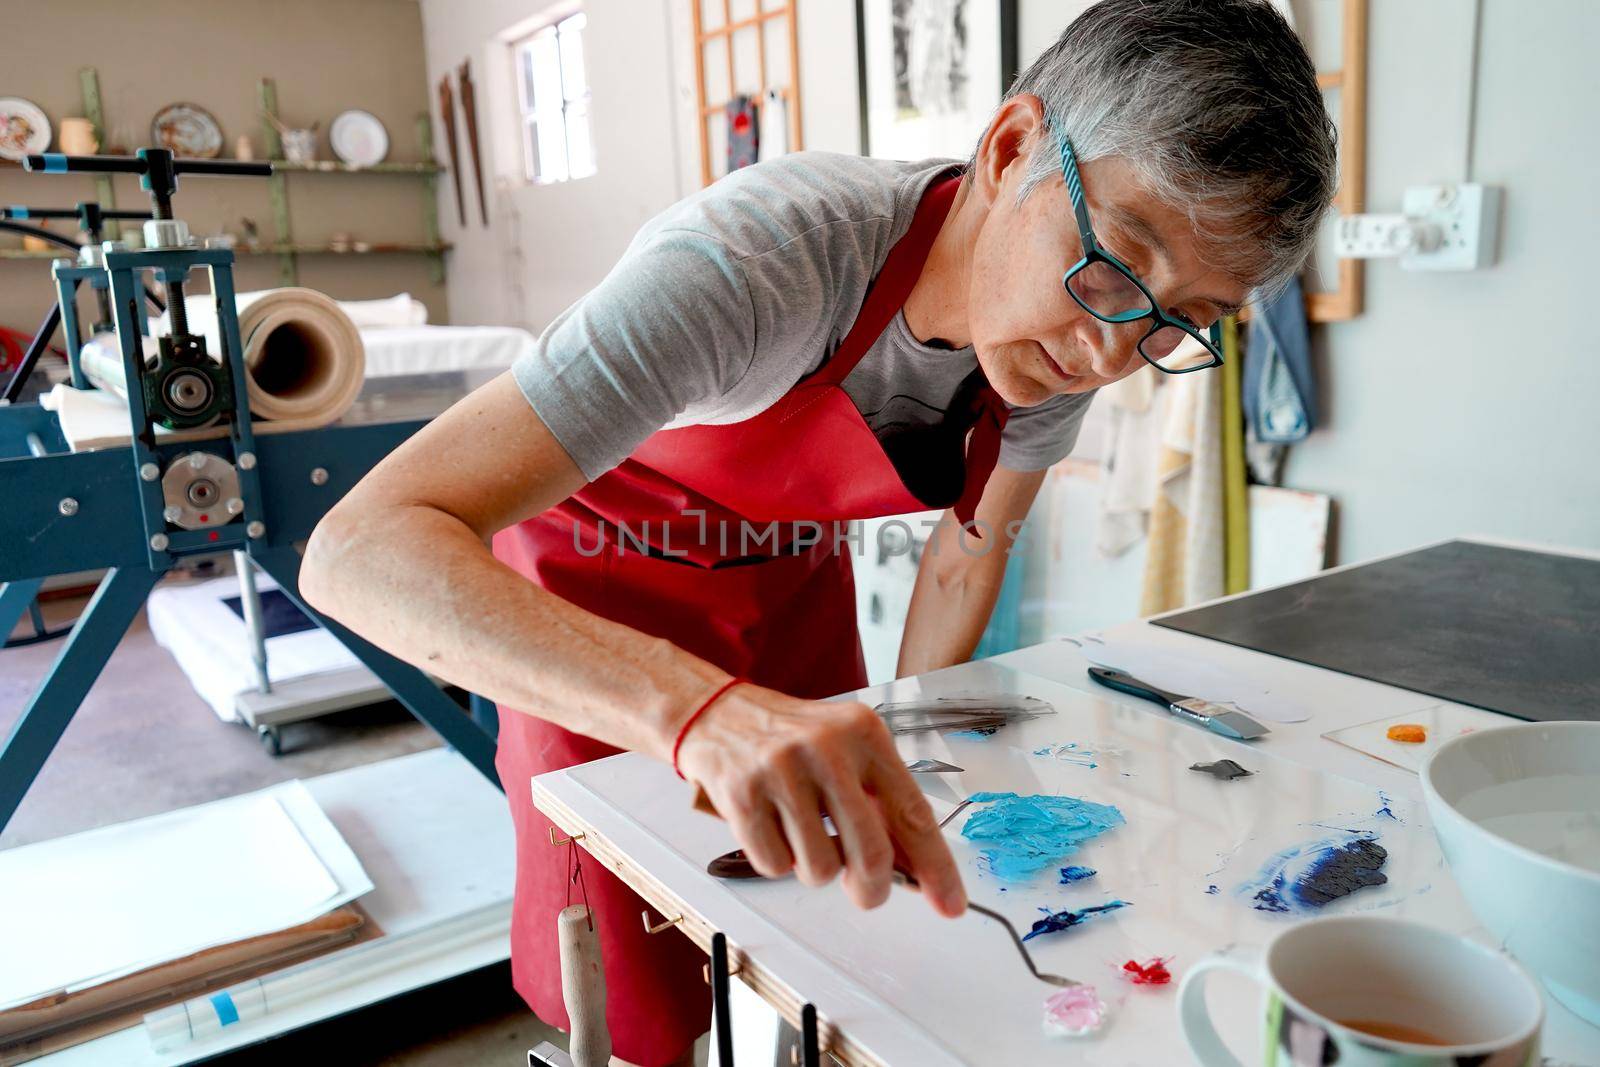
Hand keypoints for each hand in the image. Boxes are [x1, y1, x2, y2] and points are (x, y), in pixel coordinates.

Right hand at [675, 682, 966, 917]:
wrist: (717, 714)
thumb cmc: (794, 740)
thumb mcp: (847, 750)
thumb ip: (881, 801)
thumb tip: (915, 868)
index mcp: (864, 733)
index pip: (912, 812)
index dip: (936, 867)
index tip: (950, 904)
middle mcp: (826, 749)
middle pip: (870, 853)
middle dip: (871, 889)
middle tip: (864, 892)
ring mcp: (781, 771)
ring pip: (820, 869)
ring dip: (815, 869)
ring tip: (802, 834)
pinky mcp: (742, 796)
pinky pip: (774, 866)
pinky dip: (776, 860)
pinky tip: (770, 826)